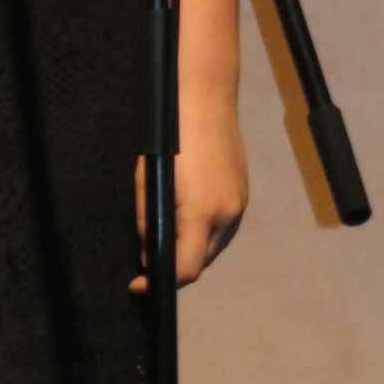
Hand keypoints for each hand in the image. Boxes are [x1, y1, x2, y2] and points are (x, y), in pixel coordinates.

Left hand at [130, 96, 247, 292]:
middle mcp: (227, 215)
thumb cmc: (170, 135)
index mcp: (201, 212)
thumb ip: (148, 221)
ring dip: (190, 249)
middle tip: (148, 256)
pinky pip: (222, 227)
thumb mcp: (148, 179)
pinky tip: (188, 217)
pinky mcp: (243, 194)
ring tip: (166, 235)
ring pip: (213, 246)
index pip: (185, 269)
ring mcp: (239, 205)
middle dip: (175, 265)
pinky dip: (203, 231)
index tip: (140, 286)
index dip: (161, 282)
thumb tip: (149, 252)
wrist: (205, 98)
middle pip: (201, 262)